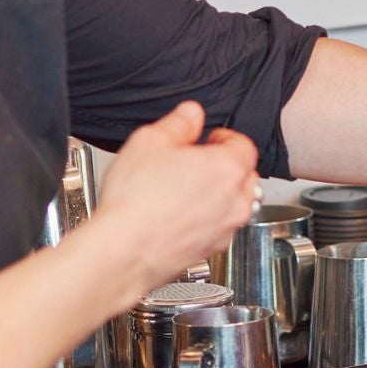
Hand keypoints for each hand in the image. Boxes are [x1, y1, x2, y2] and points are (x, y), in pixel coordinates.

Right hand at [95, 101, 258, 285]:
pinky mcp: (208, 252)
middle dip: (226, 166)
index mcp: (227, 169)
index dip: (224, 138)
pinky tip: (179, 216)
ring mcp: (223, 231)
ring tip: (188, 189)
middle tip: (198, 162)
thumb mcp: (150, 141)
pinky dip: (207, 220)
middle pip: (245, 176)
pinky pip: (218, 229)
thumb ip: (179, 122)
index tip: (208, 138)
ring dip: (220, 195)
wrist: (121, 253)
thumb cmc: (135, 203)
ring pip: (235, 206)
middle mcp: (234, 202)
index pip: (244, 145)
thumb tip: (191, 114)